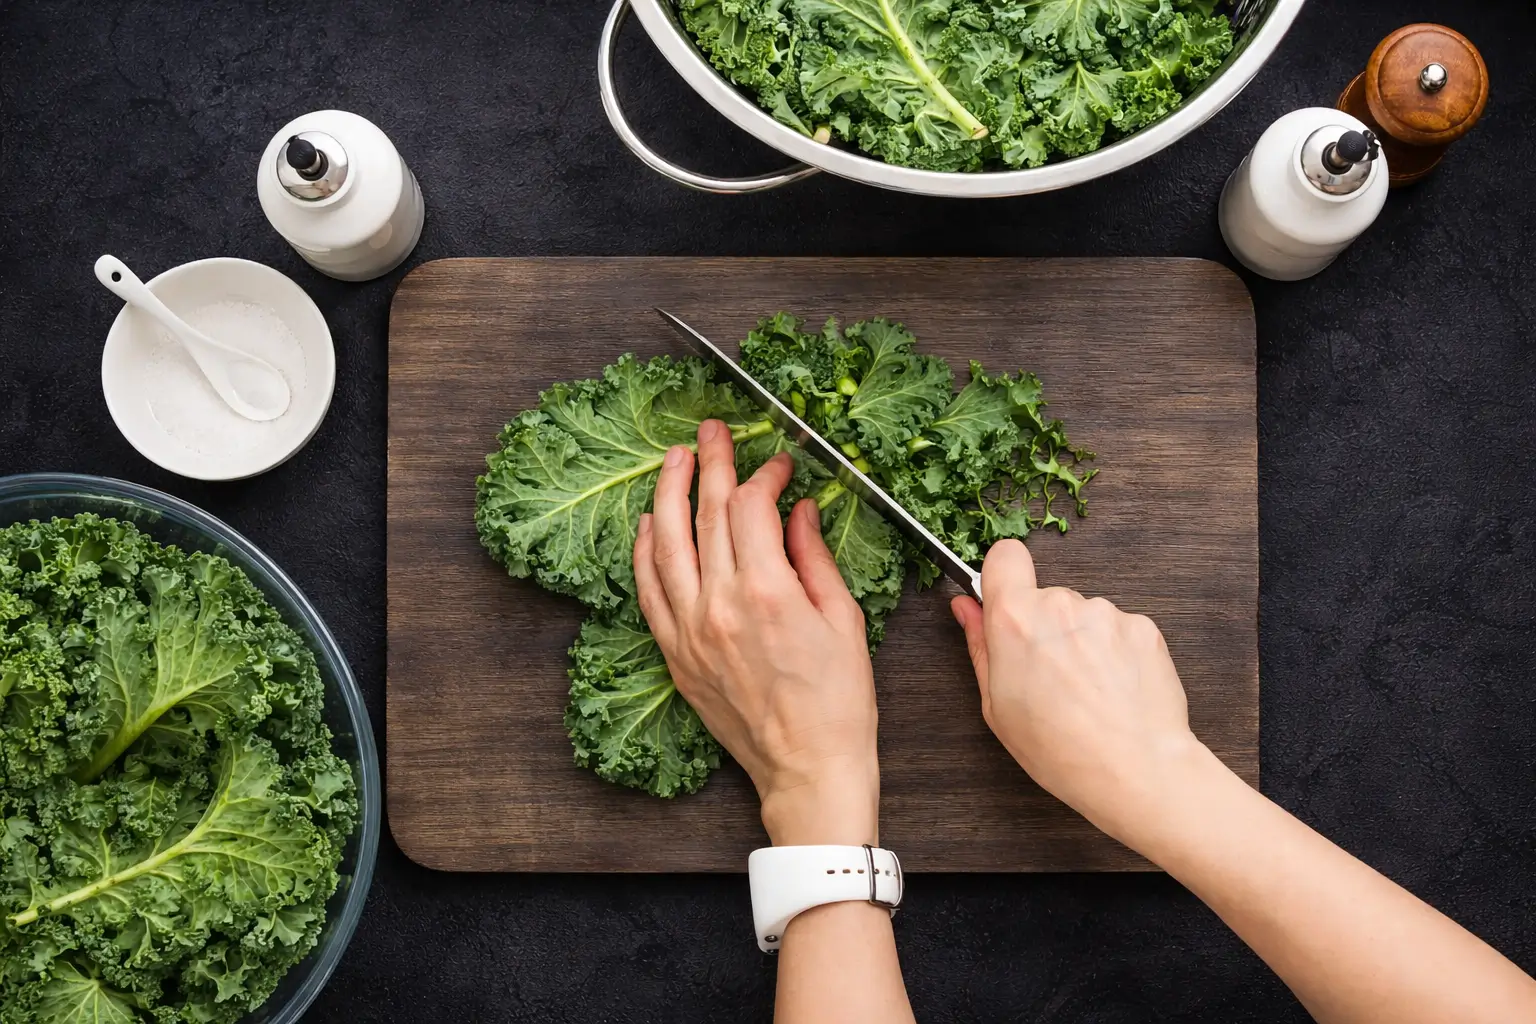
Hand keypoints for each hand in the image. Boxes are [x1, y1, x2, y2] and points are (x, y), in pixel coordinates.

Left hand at [634, 419, 878, 846]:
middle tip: (712, 430)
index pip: (752, 508)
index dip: (765, 474)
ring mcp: (690, 630)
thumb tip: (797, 511)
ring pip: (666, 544)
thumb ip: (813, 557)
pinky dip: (644, 552)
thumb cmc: (838, 703)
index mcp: (768, 592)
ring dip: (668, 494)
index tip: (779, 463)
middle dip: (711, 463)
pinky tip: (647, 525)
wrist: (808, 770)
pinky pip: (649, 591)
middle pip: (707, 514)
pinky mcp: (676, 655)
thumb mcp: (843, 619)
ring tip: (674, 459)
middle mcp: (720, 605)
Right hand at [950, 540, 1205, 840]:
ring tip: (1088, 693)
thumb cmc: (1062, 749)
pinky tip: (1114, 692)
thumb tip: (966, 608)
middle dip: (1044, 628)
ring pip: (1083, 616)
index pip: (1004, 557)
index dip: (1002, 576)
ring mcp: (1106, 614)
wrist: (1136, 769)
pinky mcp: (1142, 627)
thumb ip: (980, 646)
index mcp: (1015, 620)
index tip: (1005, 602)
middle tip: (1049, 678)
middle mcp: (1061, 605)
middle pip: (1046, 597)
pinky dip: (1115, 654)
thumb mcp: (997, 706)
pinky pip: (1118, 630)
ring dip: (1082, 643)